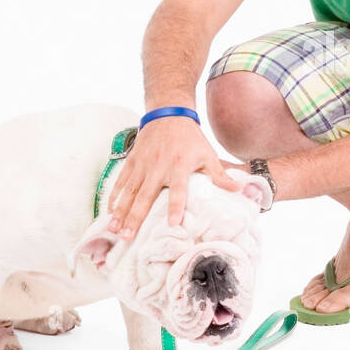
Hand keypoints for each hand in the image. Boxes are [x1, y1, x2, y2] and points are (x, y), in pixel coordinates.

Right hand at [106, 116, 240, 237]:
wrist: (168, 114)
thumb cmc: (190, 138)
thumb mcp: (208, 154)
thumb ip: (220, 175)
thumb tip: (240, 189)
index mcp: (179, 166)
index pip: (178, 190)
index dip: (175, 206)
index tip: (172, 223)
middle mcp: (158, 167)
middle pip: (145, 196)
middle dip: (135, 217)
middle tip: (127, 236)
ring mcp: (142, 165)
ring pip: (129, 192)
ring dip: (120, 211)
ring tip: (113, 229)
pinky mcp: (132, 161)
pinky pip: (121, 181)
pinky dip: (114, 196)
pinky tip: (109, 212)